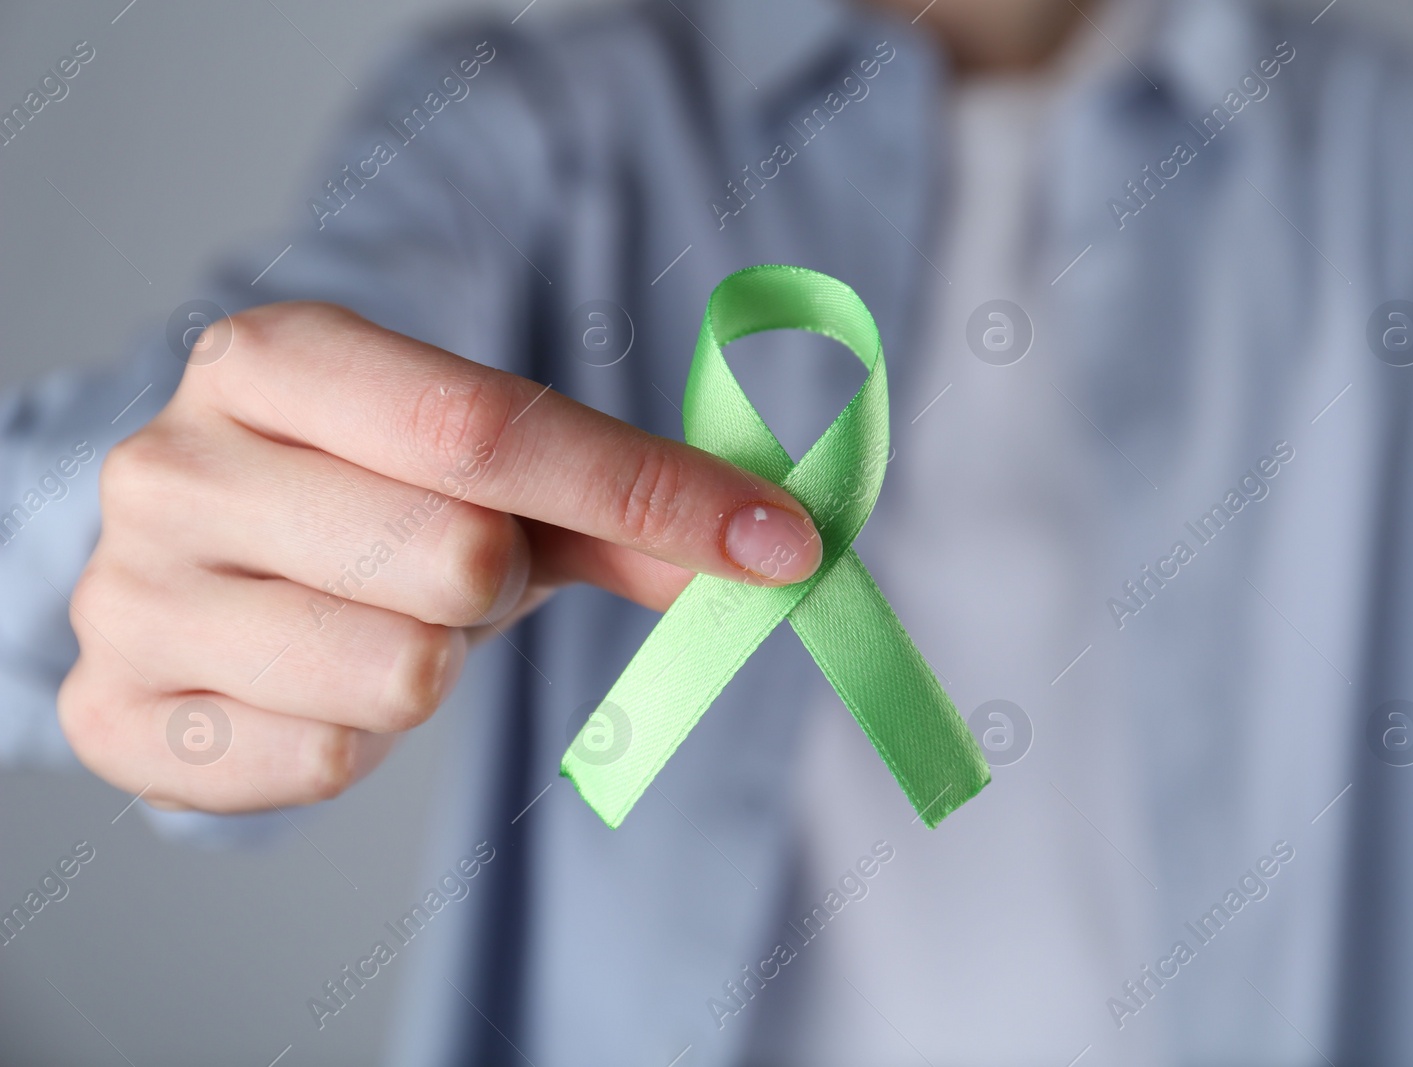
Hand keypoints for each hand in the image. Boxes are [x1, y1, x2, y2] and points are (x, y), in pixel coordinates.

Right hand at [58, 302, 819, 811]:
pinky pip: (325, 762)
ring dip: (433, 663)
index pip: (486, 425)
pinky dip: (359, 737)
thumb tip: (772, 550)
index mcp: (271, 359)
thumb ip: (619, 502)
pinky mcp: (114, 713)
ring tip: (378, 622)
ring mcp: (131, 593)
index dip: (652, 493)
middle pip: (455, 555)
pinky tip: (317, 687)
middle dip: (499, 582)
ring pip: (401, 674)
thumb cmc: (358, 501)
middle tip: (456, 569)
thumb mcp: (485, 475)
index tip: (778, 543)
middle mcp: (177, 464)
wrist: (202, 573)